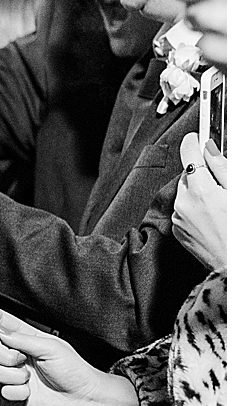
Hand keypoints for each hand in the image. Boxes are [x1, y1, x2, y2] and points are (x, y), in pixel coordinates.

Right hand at [0, 307, 131, 405]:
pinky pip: (3, 391)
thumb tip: (0, 331)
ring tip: (30, 378)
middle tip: (21, 359)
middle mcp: (17, 355)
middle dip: (2, 354)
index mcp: (26, 338)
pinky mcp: (16, 392)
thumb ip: (22, 339)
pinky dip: (18, 392)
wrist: (83, 399)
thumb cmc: (75, 370)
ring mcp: (15, 374)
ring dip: (14, 376)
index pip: (0, 322)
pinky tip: (31, 390)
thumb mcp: (51, 347)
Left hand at [174, 134, 226, 273]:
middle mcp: (183, 203)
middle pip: (188, 176)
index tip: (195, 137)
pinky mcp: (177, 231)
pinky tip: (213, 218)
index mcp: (200, 191)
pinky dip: (195, 209)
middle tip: (221, 185)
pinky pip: (184, 211)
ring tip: (220, 207)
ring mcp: (178, 218)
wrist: (231, 268)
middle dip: (202, 175)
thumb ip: (222, 169)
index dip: (192, 143)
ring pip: (186, 194)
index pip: (189, 156)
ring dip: (199, 193)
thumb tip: (209, 148)